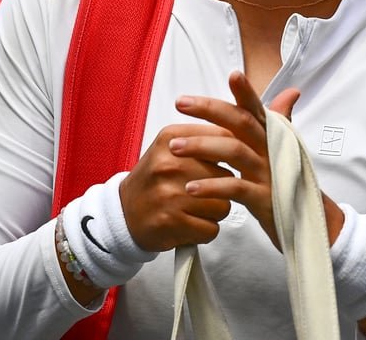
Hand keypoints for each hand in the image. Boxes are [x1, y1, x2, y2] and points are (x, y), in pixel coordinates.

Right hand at [119, 122, 235, 251]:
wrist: (123, 214)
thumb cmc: (154, 180)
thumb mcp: (170, 147)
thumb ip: (202, 138)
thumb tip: (242, 134)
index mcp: (170, 139)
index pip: (223, 138)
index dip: (232, 154)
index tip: (226, 163)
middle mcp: (169, 164)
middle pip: (226, 176)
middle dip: (222, 188)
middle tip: (204, 192)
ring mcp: (170, 194)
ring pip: (223, 205)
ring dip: (215, 211)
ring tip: (196, 209)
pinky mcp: (171, 222)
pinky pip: (211, 228)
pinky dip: (205, 230)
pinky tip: (190, 224)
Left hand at [169, 71, 307, 248]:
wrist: (312, 226)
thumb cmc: (290, 184)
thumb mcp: (284, 151)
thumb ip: (280, 121)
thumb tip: (291, 91)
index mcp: (273, 138)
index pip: (257, 109)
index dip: (246, 92)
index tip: (232, 74)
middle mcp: (272, 151)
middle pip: (241, 123)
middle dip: (209, 109)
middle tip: (180, 102)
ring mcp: (269, 174)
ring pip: (234, 152)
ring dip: (201, 146)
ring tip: (174, 147)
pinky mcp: (264, 200)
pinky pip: (235, 189)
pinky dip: (211, 187)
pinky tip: (189, 188)